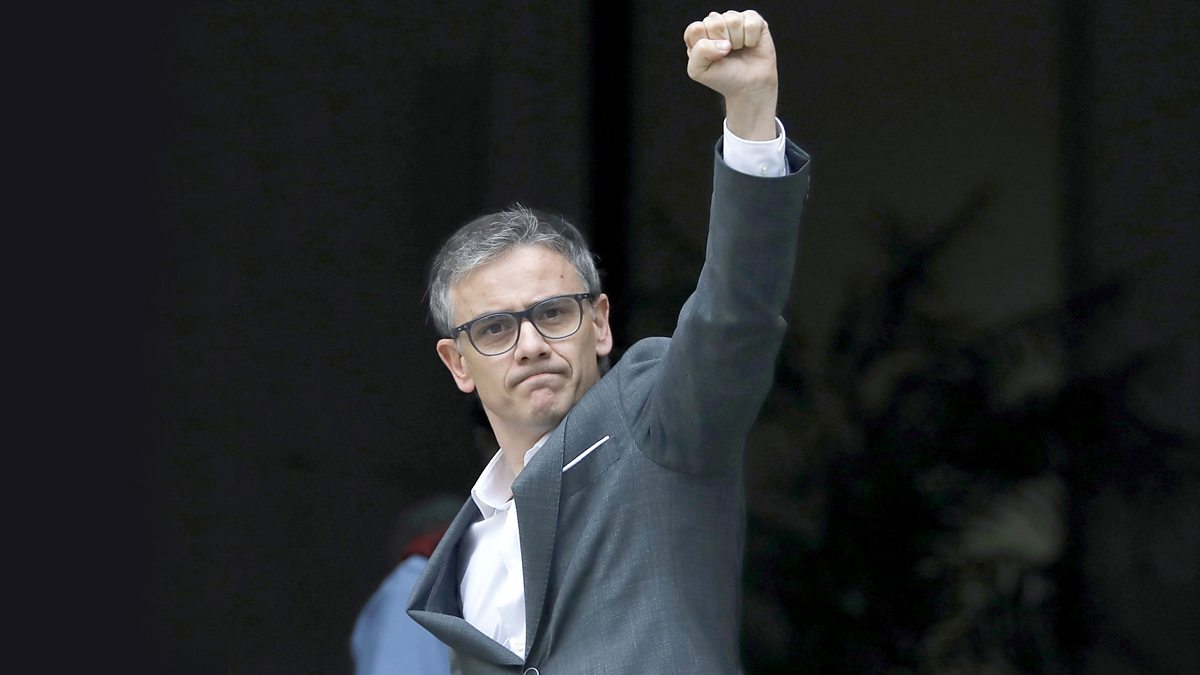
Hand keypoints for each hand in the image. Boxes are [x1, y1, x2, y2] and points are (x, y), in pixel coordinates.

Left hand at [684, 10, 777, 139]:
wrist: (748, 90)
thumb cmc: (723, 80)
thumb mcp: (698, 71)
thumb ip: (699, 52)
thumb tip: (724, 44)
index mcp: (699, 34)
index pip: (696, 28)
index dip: (705, 45)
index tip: (713, 60)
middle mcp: (716, 25)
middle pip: (714, 21)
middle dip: (722, 44)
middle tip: (728, 57)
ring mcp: (736, 22)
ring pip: (733, 19)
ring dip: (737, 42)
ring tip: (739, 52)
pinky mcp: (755, 22)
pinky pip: (751, 20)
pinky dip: (751, 37)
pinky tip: (750, 46)